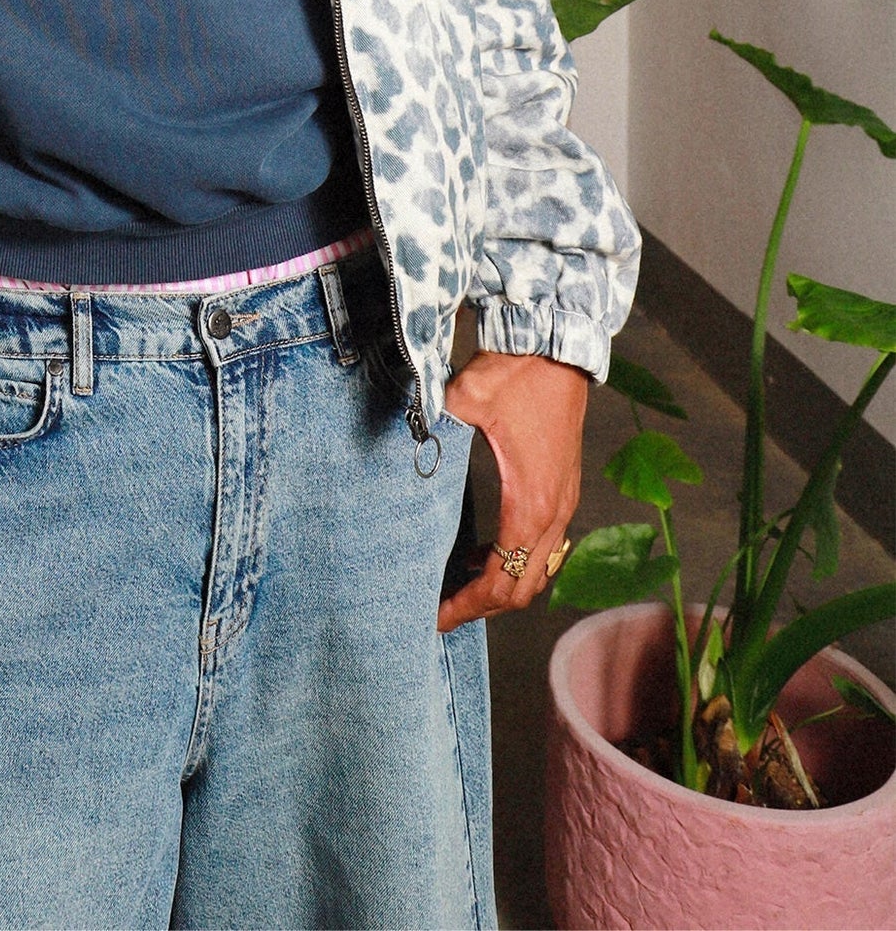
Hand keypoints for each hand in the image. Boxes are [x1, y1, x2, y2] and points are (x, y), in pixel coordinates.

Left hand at [435, 348, 587, 631]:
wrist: (556, 344)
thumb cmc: (514, 374)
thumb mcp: (464, 400)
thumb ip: (432, 427)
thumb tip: (400, 442)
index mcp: (530, 505)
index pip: (500, 580)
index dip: (467, 606)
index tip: (436, 618)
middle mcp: (554, 514)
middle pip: (523, 588)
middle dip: (483, 607)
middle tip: (443, 611)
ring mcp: (564, 503)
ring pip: (537, 569)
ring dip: (502, 584)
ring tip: (460, 584)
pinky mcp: (564, 488)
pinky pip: (544, 545)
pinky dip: (516, 559)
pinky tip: (484, 548)